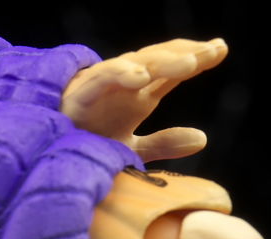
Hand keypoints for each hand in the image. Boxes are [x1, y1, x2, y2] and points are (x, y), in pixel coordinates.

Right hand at [61, 38, 226, 161]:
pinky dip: (122, 74)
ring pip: (137, 63)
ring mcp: (103, 86)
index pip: (171, 71)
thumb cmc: (86, 146)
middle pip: (160, 61)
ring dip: (164, 62)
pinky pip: (103, 77)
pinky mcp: (80, 93)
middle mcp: (124, 85)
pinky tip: (143, 76)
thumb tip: (203, 137)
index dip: (196, 58)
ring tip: (191, 63)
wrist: (49, 157)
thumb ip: (164, 143)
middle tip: (216, 49)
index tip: (221, 49)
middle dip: (187, 54)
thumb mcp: (132, 149)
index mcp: (138, 95)